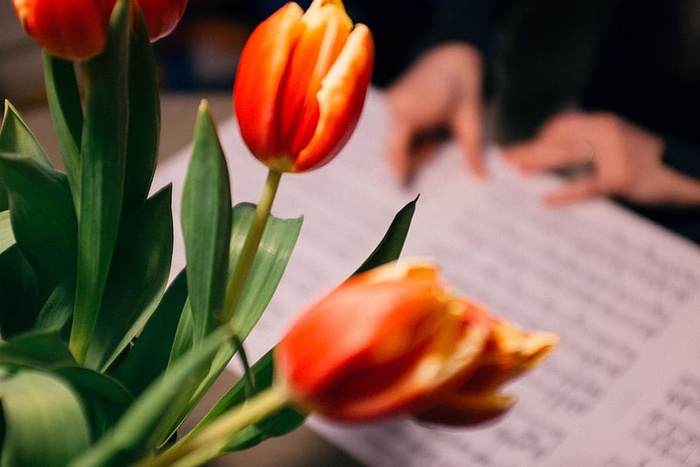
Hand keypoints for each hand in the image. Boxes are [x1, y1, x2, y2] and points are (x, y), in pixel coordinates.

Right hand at [385, 42, 485, 181]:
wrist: (454, 54)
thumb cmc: (464, 88)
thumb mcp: (471, 121)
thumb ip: (473, 151)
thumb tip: (481, 180)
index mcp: (410, 111)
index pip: (396, 149)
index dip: (401, 169)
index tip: (405, 187)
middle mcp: (396, 106)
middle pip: (393, 148)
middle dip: (408, 161)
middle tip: (423, 169)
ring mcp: (392, 102)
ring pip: (394, 140)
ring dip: (409, 150)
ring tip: (429, 149)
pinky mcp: (393, 101)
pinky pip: (396, 129)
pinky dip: (409, 139)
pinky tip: (426, 139)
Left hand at [502, 111, 699, 205]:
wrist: (686, 171)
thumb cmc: (646, 161)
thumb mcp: (617, 143)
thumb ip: (589, 144)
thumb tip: (555, 149)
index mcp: (602, 124)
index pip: (559, 126)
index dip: (536, 139)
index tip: (516, 150)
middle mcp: (605, 133)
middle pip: (556, 140)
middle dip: (528, 150)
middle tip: (504, 160)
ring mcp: (614, 155)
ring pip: (566, 157)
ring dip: (538, 164)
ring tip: (517, 172)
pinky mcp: (620, 178)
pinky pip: (586, 187)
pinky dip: (564, 195)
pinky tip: (545, 202)